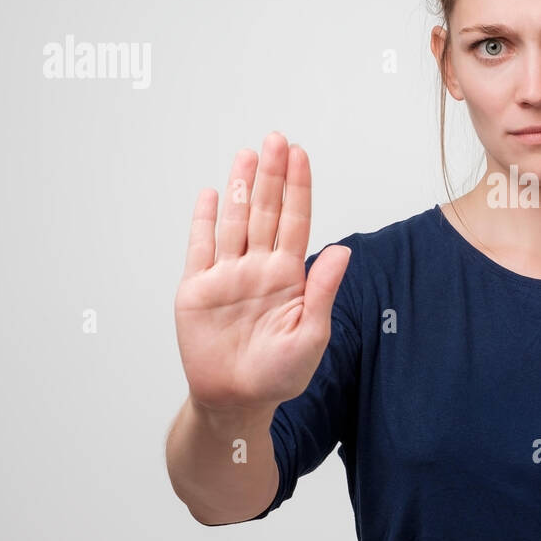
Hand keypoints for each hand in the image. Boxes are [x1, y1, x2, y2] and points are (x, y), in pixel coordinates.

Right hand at [174, 132, 351, 410]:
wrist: (236, 401)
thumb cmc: (279, 374)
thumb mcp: (311, 334)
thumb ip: (323, 290)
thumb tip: (343, 250)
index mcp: (289, 277)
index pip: (295, 221)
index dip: (298, 188)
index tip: (301, 155)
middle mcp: (258, 268)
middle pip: (264, 212)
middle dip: (271, 176)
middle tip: (276, 139)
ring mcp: (227, 276)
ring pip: (234, 222)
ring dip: (239, 187)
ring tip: (247, 154)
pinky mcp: (198, 289)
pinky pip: (200, 248)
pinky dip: (204, 220)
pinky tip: (211, 193)